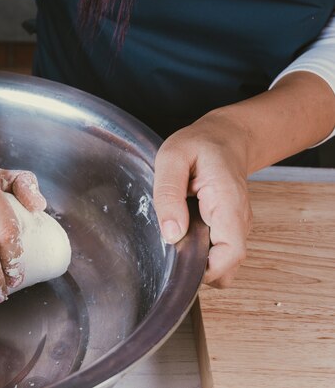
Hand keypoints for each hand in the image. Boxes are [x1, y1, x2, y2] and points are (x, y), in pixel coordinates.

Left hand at [153, 113, 252, 287]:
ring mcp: (235, 228)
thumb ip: (169, 194)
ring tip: (175, 236)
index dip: (206, 269)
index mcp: (228, 204)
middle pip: (227, 268)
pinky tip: (182, 234)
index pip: (231, 254)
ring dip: (197, 263)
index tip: (178, 262)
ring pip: (222, 265)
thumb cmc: (198, 145)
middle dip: (198, 270)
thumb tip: (172, 234)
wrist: (223, 138)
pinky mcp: (227, 230)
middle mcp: (238, 221)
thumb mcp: (172, 158)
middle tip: (170, 248)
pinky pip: (216, 254)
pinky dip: (199, 253)